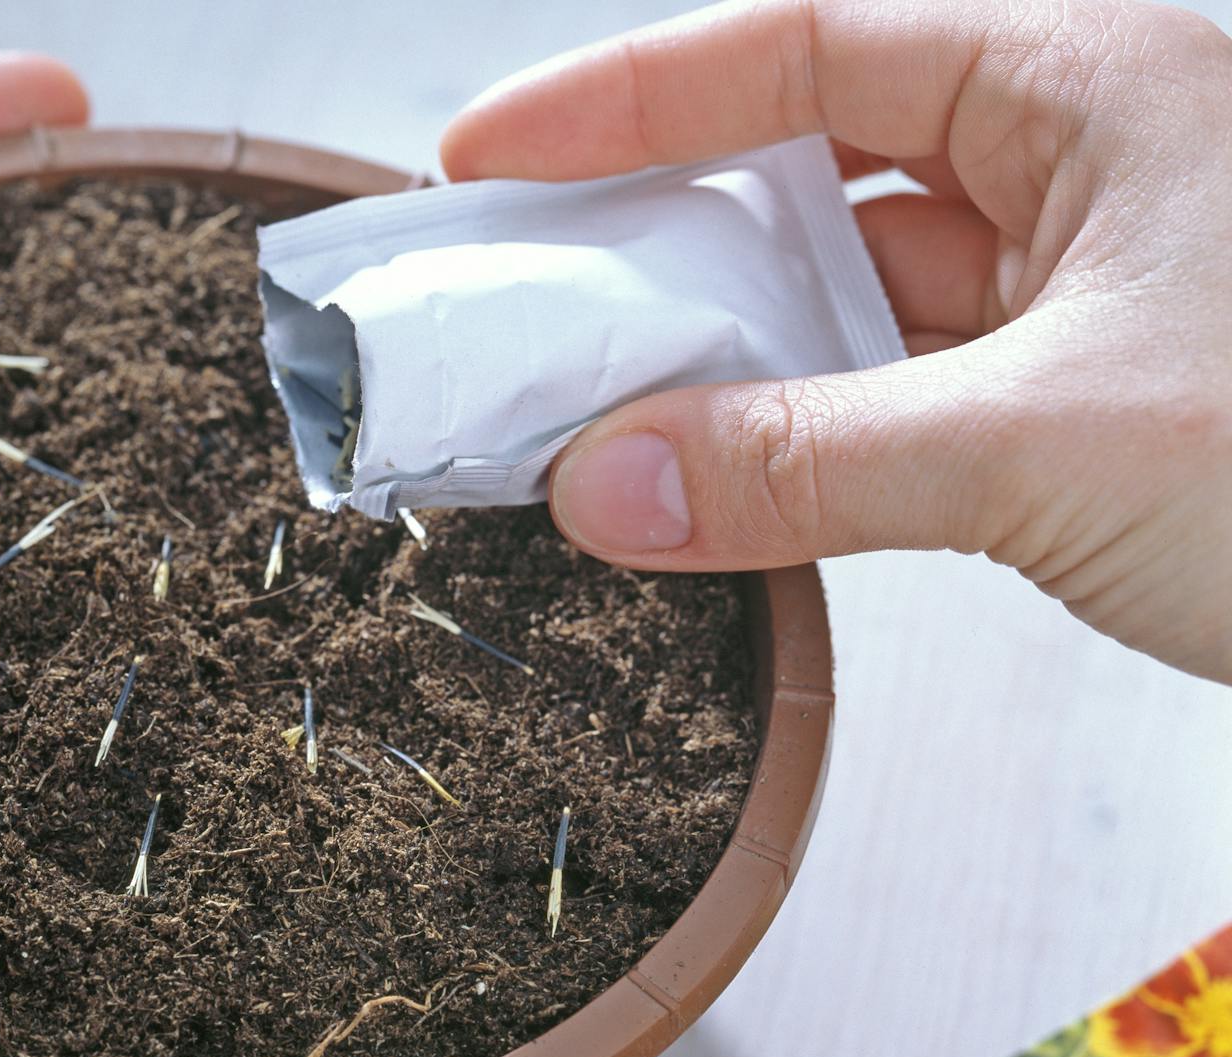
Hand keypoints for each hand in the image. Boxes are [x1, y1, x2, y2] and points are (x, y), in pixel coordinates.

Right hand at [442, 0, 1231, 682]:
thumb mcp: (1058, 446)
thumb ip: (809, 463)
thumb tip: (609, 485)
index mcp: (1089, 84)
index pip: (806, 45)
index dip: (628, 93)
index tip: (493, 151)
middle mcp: (1081, 160)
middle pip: (811, 163)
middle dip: (663, 235)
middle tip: (528, 298)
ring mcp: (1081, 279)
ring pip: (852, 287)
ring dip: (732, 352)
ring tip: (604, 407)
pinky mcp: (1080, 388)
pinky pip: (898, 383)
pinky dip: (805, 428)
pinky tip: (728, 472)